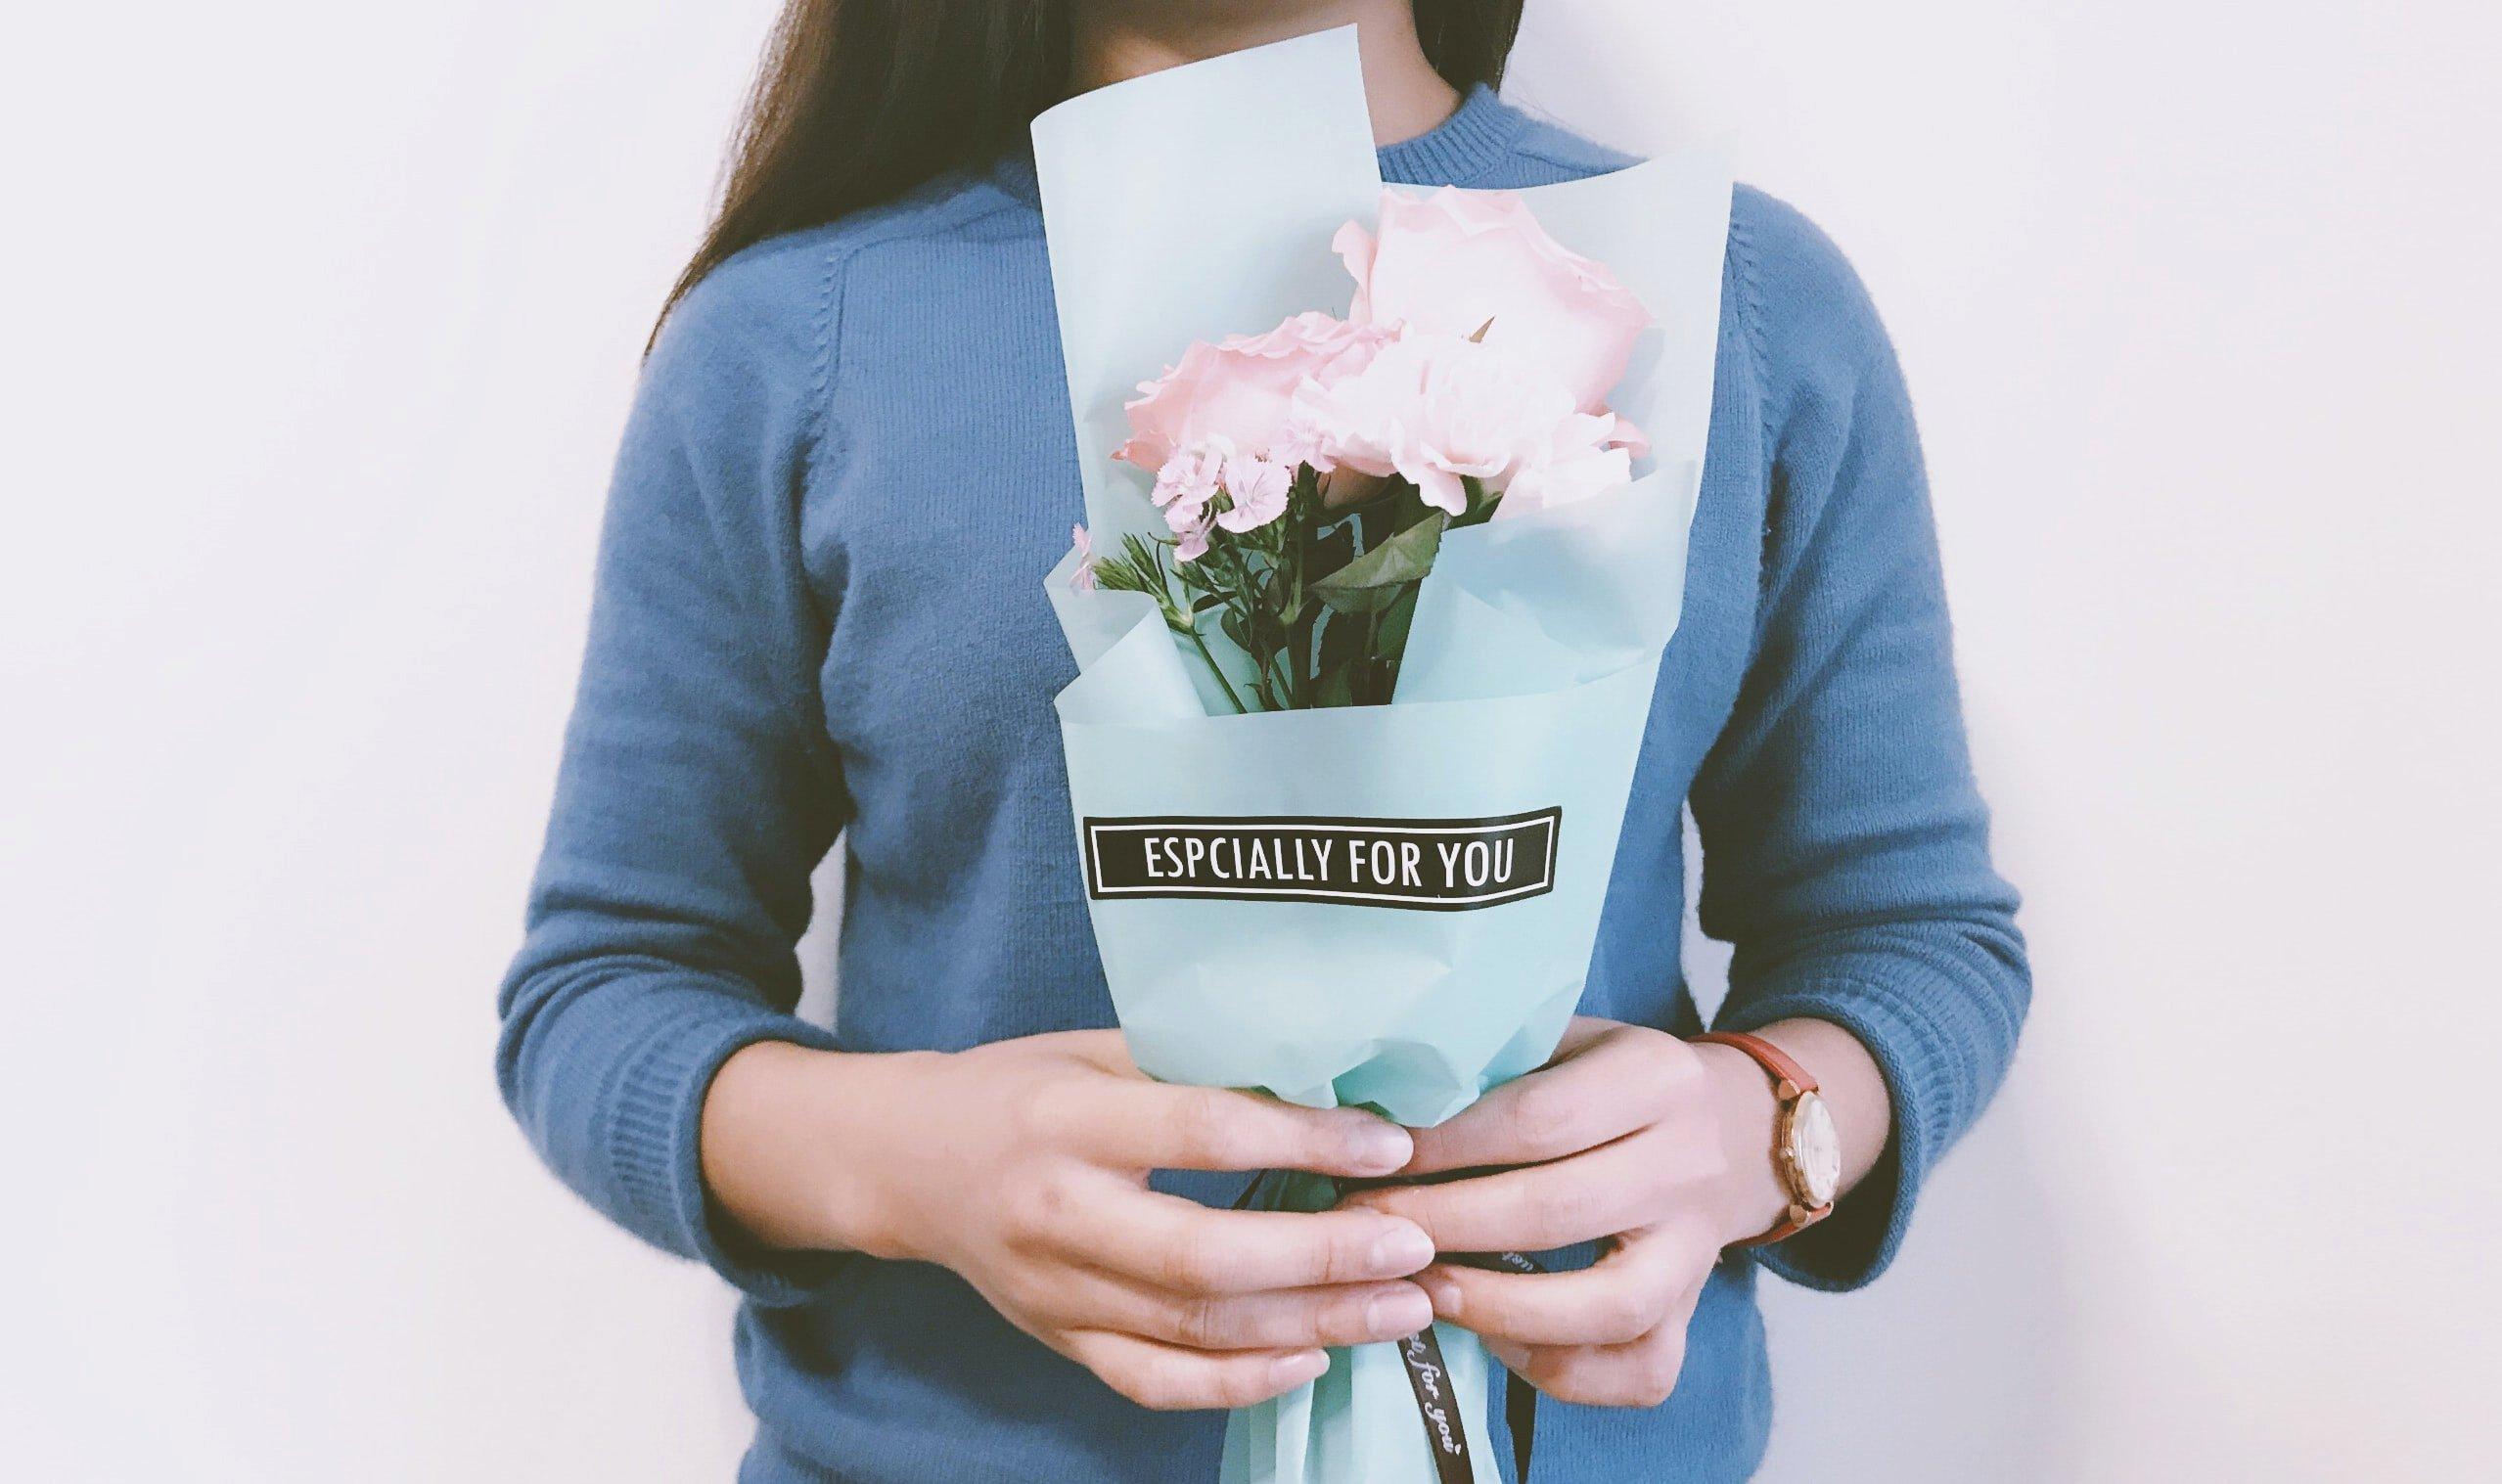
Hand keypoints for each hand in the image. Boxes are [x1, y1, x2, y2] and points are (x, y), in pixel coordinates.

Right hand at [702, 1032, 1439, 1410]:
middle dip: (1322, 1257)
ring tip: (1402, 1307)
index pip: (1201, 1131)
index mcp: (1068, 1118)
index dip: (1302, 1141)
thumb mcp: (1095, 1046)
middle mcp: (1059, 1213)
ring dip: (1310, 1325)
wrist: (904, 1163)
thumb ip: (1194, 1062)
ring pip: (1193, 1330)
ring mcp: (1056, 1292)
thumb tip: (1331, 1073)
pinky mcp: (1061, 1340)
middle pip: (1203, 1256)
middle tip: (1414, 1246)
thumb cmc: (1018, 1087)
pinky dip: (1239, 1384)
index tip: (1389, 1144)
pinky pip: (1156, 1382)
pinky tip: (1314, 1361)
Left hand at [1337, 1017, 1792, 1407]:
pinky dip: (1561, 1370)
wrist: (1731, 1130)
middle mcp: (1688, 1164)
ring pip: (1609, 1307)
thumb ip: (1495, 1066)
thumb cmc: (1610, 1081)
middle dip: (1446, 1225)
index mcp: (1656, 1077)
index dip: (1447, 1146)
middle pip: (1557, 1210)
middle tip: (1366, 1228)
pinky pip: (1638, 1370)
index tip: (1375, 1159)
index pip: (1539, 1118)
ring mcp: (1698, 1250)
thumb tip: (1377, 1112)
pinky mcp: (1694, 1316)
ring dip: (1498, 1309)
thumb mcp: (1566, 1040)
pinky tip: (1493, 1339)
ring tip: (1421, 1290)